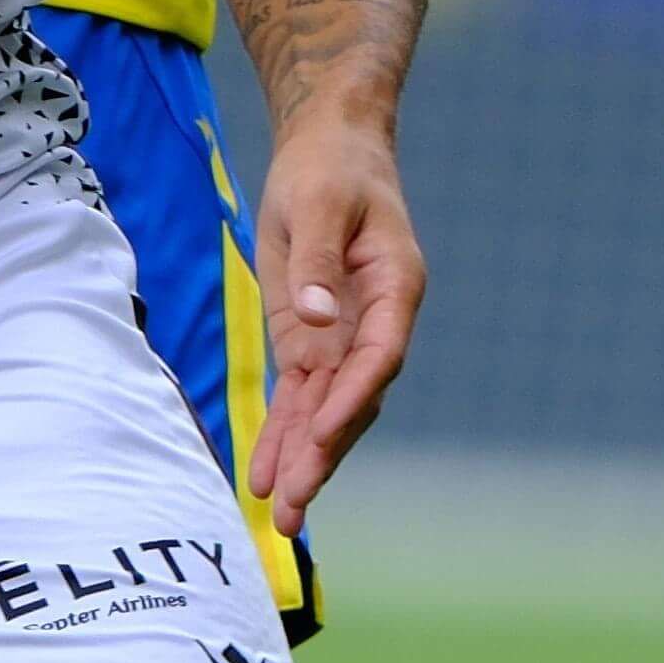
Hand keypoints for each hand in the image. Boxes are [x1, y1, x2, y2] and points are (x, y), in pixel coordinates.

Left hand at [238, 117, 424, 541]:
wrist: (329, 147)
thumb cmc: (329, 167)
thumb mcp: (317, 201)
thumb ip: (316, 261)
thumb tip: (313, 319)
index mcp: (395, 287)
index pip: (379, 354)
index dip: (352, 395)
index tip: (321, 431)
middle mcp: (376, 322)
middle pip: (353, 399)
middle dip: (323, 453)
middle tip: (294, 505)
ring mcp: (344, 335)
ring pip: (326, 410)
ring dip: (304, 460)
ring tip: (281, 515)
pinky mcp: (312, 339)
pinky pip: (300, 396)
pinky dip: (284, 434)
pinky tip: (268, 476)